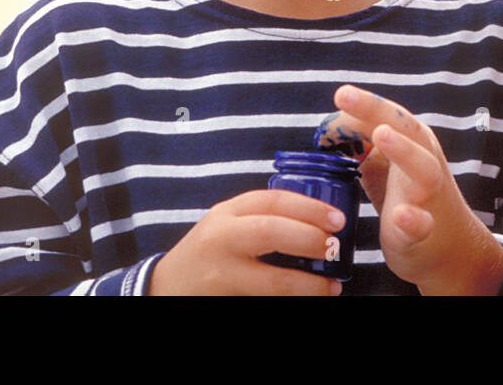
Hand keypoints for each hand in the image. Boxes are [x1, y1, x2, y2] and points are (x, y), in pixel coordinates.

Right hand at [148, 189, 344, 294]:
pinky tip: (306, 301)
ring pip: (270, 280)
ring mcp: (219, 275)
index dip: (309, 207)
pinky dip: (288, 301)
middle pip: (270, 231)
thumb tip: (322, 225)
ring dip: (307, 284)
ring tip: (331, 287)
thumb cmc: (209, 253)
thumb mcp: (229, 226)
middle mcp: (221, 239)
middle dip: (309, 238)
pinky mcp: (222, 299)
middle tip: (334, 249)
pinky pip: (261, 300)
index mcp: (227, 213)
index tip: (338, 219)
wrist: (165, 288)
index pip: (272, 200)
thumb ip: (263, 219)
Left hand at [328, 85, 500, 292]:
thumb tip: (328, 129)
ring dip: (403, 150)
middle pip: (407, 129)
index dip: (363, 103)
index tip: (340, 93)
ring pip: (423, 168)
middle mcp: (424, 162)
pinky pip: (422, 223)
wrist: (450, 247)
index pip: (388, 114)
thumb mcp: (383, 164)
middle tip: (345, 96)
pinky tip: (401, 214)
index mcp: (413, 143)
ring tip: (381, 136)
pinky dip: (413, 219)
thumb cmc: (409, 196)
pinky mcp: (423, 231)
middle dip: (376, 110)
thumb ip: (359, 143)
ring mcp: (427, 196)